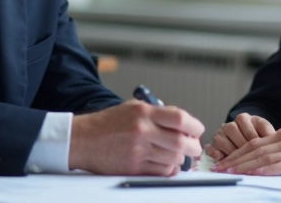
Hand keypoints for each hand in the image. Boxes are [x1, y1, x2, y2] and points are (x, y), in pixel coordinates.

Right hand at [69, 99, 203, 175]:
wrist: (83, 139)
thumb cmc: (108, 123)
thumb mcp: (133, 108)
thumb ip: (157, 113)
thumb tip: (183, 123)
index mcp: (144, 113)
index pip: (180, 118)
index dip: (195, 126)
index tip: (197, 130)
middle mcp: (142, 130)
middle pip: (181, 142)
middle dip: (193, 146)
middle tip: (194, 147)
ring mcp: (138, 150)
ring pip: (174, 159)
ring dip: (182, 159)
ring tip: (179, 155)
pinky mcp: (133, 167)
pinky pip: (162, 172)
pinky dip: (170, 169)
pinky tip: (167, 164)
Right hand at [205, 113, 275, 160]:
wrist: (248, 142)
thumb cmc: (259, 137)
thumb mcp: (266, 132)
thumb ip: (268, 133)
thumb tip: (272, 137)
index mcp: (243, 118)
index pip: (245, 124)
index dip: (254, 137)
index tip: (262, 147)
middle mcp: (230, 124)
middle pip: (231, 130)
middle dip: (241, 144)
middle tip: (250, 155)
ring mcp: (220, 134)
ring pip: (221, 139)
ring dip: (230, 150)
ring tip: (239, 160)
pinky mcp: (214, 146)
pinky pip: (211, 148)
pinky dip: (215, 153)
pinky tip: (221, 158)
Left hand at [211, 129, 280, 175]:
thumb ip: (277, 151)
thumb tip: (257, 162)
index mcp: (280, 135)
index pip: (252, 144)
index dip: (235, 154)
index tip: (222, 162)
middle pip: (254, 150)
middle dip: (234, 160)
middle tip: (219, 169)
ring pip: (264, 158)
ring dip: (245, 166)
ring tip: (230, 172)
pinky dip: (267, 169)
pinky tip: (256, 173)